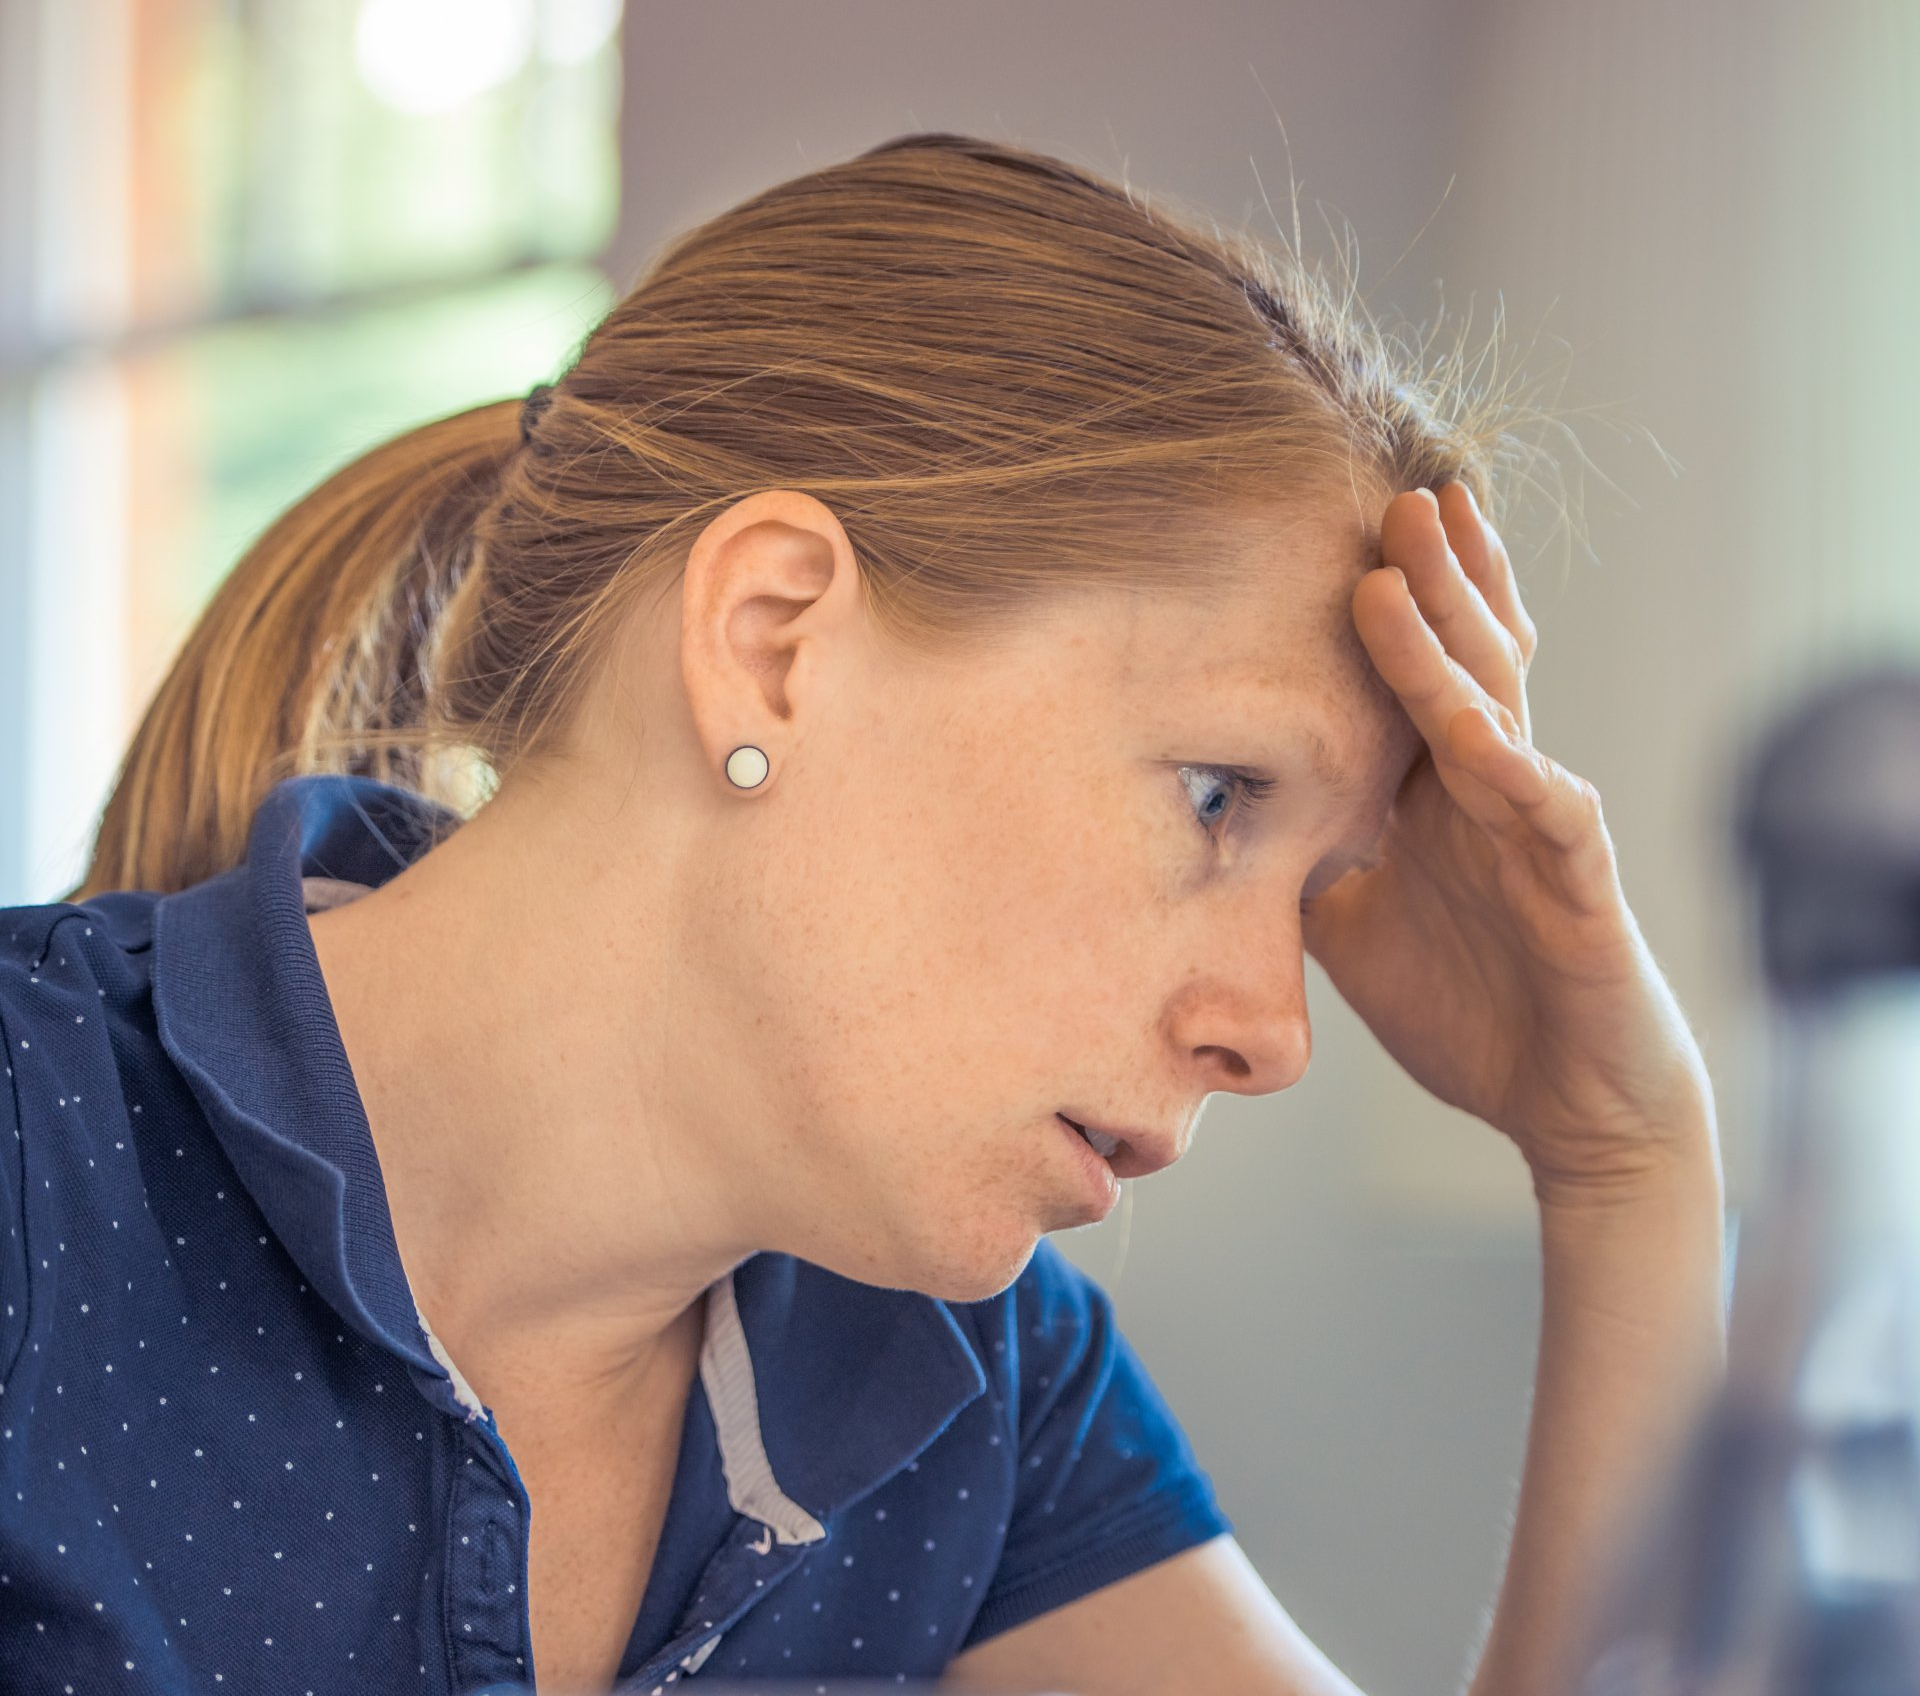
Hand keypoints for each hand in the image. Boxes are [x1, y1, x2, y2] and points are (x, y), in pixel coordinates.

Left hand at [1302, 483, 1714, 1197]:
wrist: (1567, 1103)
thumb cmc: (1469, 1004)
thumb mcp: (1352, 926)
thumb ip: (1300, 862)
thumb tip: (1209, 823)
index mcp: (1441, 793)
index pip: (1418, 674)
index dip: (1395, 602)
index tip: (1343, 525)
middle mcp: (1493, 791)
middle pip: (1462, 661)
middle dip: (1428, 577)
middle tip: (1390, 492)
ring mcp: (1540, 831)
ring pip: (1497, 713)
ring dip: (1451, 640)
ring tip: (1408, 565)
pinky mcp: (1581, 889)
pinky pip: (1551, 818)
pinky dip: (1515, 772)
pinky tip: (1476, 732)